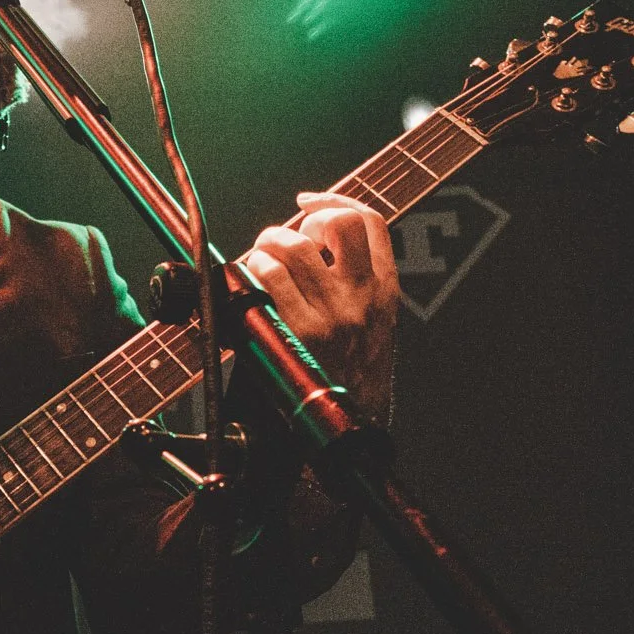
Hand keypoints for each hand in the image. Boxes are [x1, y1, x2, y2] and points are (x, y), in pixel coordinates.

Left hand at [239, 193, 400, 423]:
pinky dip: (251, 270)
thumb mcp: (373, 331)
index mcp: (385, 292)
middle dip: (300, 222)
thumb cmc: (350, 384)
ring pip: (294, 245)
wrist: (346, 434)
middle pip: (335, 222)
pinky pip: (268, 276)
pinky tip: (248, 286)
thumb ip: (354, 289)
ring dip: (267, 245)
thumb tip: (313, 249)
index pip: (371, 222)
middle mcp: (363, 297)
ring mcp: (333, 314)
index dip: (335, 199)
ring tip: (259, 265)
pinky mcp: (300, 331)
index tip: (308, 201)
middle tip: (280, 243)